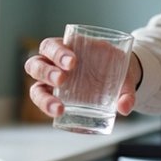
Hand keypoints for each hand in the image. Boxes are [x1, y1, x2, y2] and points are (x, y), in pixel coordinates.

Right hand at [24, 37, 141, 116]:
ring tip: (59, 107)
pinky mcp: (53, 98)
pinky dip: (48, 108)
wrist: (120, 78)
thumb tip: (125, 108)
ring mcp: (50, 82)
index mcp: (66, 48)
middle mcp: (53, 64)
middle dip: (46, 71)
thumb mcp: (124, 73)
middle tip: (62, 79)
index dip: (57, 52)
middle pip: (36, 64)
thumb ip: (126, 90)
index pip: (51, 46)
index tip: (73, 62)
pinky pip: (43, 102)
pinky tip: (60, 114)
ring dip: (42, 96)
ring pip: (34, 86)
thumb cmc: (116, 68)